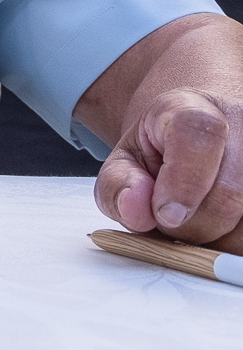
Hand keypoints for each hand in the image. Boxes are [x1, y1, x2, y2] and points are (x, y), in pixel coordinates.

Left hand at [94, 86, 242, 251]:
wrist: (200, 132)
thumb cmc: (163, 148)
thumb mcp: (126, 159)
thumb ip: (118, 185)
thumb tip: (135, 208)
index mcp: (193, 109)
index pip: (199, 134)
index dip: (183, 182)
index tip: (165, 214)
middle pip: (228, 192)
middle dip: (192, 225)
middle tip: (170, 220)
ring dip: (218, 237)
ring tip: (197, 217)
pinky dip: (235, 240)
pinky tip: (220, 226)